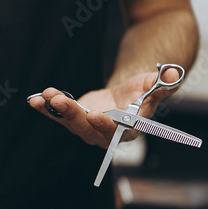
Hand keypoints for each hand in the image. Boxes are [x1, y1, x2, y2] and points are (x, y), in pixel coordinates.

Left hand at [28, 68, 179, 147]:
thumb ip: (161, 84)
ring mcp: (86, 127)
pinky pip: (58, 115)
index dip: (104, 125)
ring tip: (44, 96)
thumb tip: (173, 75)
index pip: (115, 131)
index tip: (94, 115)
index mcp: (126, 129)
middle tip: (58, 100)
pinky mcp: (74, 119)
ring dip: (55, 109)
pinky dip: (46, 108)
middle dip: (71, 114)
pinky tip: (34, 100)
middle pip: (86, 127)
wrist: (126, 94)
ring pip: (68, 121)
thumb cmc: (141, 92)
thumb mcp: (152, 85)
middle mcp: (103, 133)